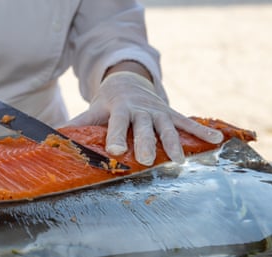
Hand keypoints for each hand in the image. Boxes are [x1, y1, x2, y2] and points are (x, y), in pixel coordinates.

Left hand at [68, 71, 223, 165]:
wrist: (128, 80)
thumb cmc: (108, 102)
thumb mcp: (94, 109)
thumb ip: (79, 123)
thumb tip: (55, 137)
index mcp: (119, 108)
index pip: (117, 122)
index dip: (115, 135)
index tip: (113, 150)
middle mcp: (140, 109)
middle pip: (143, 127)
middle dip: (145, 143)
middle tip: (145, 161)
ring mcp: (158, 110)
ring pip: (167, 127)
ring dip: (174, 142)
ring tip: (180, 160)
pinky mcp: (171, 113)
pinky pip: (187, 122)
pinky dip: (201, 131)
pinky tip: (216, 141)